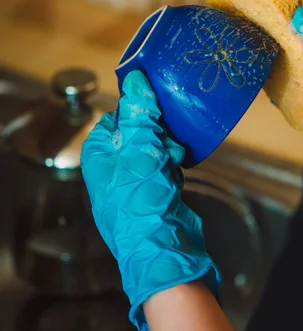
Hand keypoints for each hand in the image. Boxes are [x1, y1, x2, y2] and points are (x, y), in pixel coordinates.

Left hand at [80, 71, 220, 330]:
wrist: (163, 251)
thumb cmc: (141, 201)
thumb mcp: (139, 151)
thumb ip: (138, 114)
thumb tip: (135, 78)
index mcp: (98, 156)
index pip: (116, 118)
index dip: (138, 114)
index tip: (157, 113)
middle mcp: (112, 168)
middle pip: (139, 132)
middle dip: (158, 135)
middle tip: (168, 145)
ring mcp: (132, 183)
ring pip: (155, 149)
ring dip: (168, 152)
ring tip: (174, 163)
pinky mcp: (152, 194)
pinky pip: (164, 168)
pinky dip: (173, 169)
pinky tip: (176, 179)